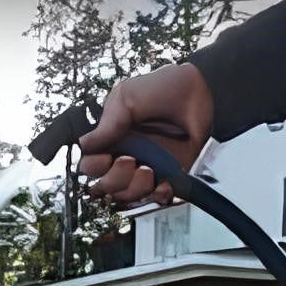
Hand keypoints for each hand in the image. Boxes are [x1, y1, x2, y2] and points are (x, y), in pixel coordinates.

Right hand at [77, 63, 214, 206]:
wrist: (201, 93)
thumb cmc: (164, 88)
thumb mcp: (127, 97)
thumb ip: (107, 123)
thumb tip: (83, 144)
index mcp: (111, 139)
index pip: (90, 165)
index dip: (94, 166)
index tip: (107, 157)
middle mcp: (125, 155)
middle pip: (105, 186)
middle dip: (115, 179)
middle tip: (130, 161)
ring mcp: (146, 167)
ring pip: (127, 195)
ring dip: (135, 188)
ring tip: (149, 170)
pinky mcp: (168, 176)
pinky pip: (155, 197)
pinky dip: (158, 194)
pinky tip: (163, 182)